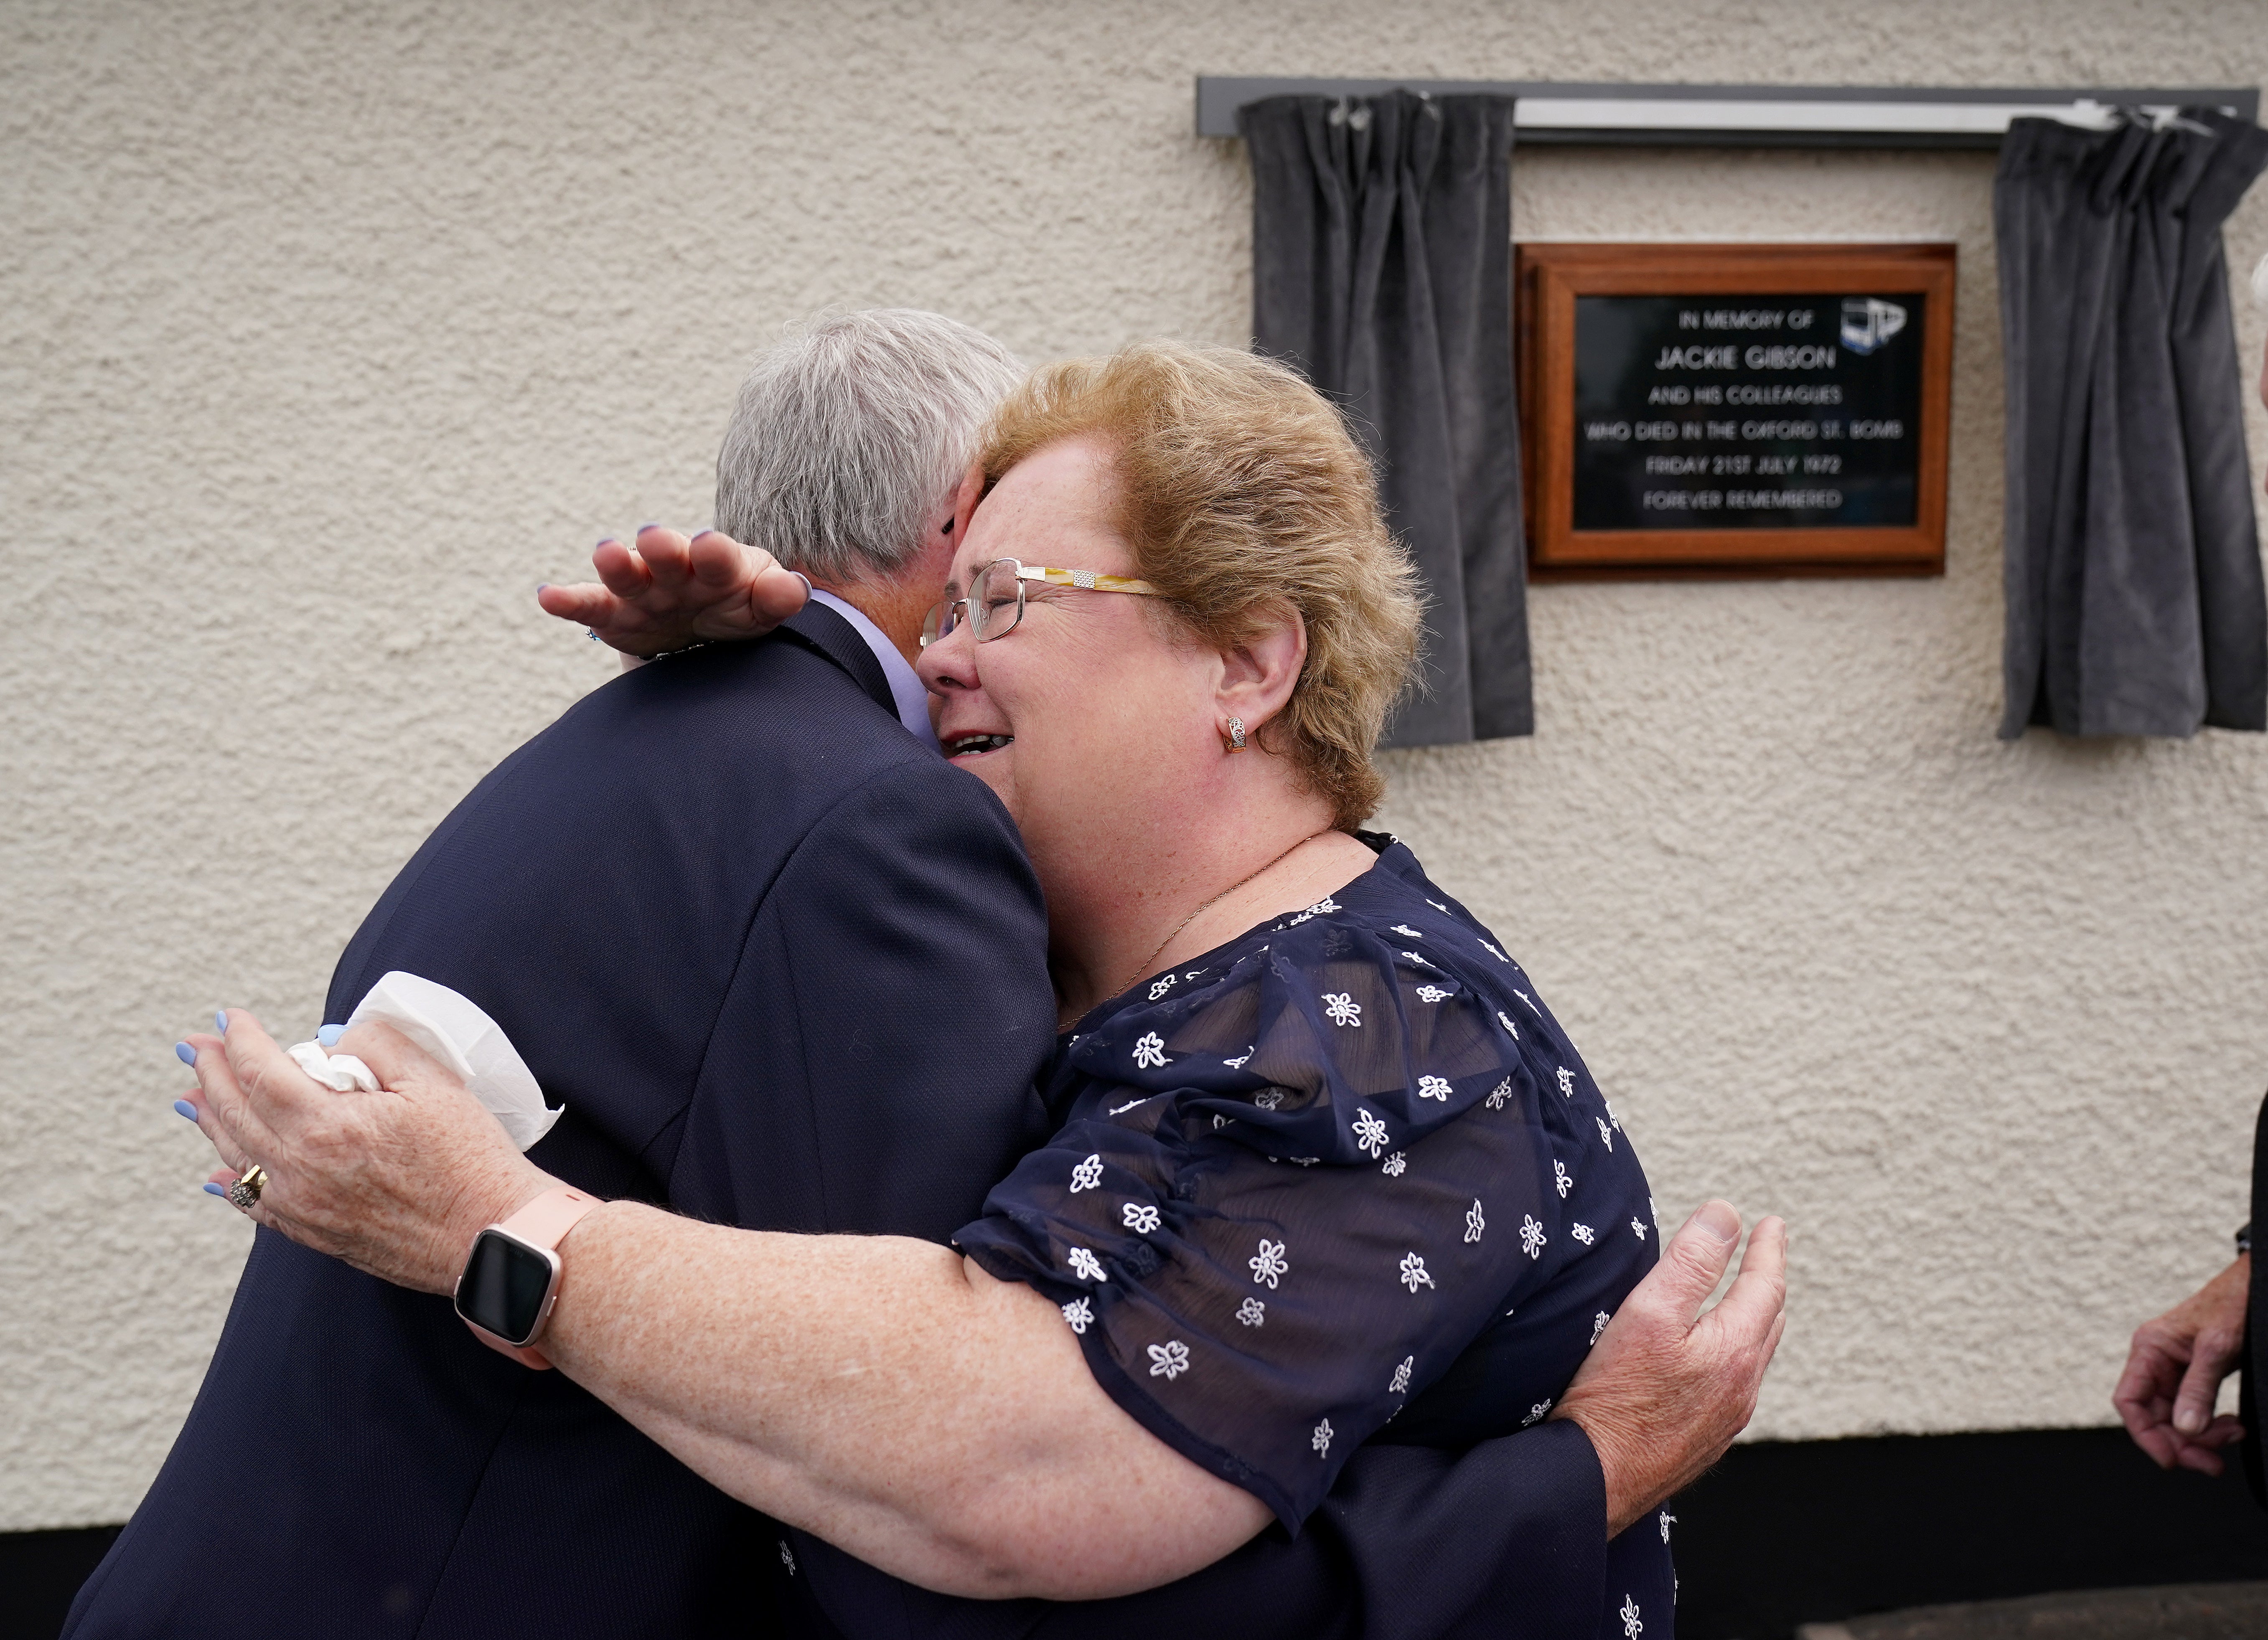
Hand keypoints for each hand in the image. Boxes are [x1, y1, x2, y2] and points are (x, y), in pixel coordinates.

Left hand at [178, 1011, 552, 1293]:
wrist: (492, 1236)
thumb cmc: (471, 1159)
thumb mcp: (434, 1083)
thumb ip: (378, 1047)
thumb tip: (332, 1039)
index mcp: (328, 1126)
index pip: (262, 1072)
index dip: (241, 1041)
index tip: (230, 1019)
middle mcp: (301, 1170)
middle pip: (237, 1113)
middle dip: (211, 1074)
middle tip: (195, 1047)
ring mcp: (303, 1207)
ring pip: (237, 1157)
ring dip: (212, 1121)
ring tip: (193, 1097)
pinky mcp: (315, 1234)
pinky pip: (255, 1206)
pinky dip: (230, 1185)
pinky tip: (217, 1175)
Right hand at [538, 525, 810, 656]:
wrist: (708, 622)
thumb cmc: (739, 604)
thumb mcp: (763, 603)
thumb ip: (778, 596)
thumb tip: (793, 588)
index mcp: (719, 565)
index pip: (721, 558)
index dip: (715, 554)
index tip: (710, 545)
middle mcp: (677, 571)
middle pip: (670, 559)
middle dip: (664, 550)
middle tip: (656, 538)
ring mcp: (643, 591)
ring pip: (627, 576)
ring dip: (617, 565)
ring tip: (606, 553)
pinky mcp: (613, 615)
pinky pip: (589, 606)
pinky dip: (568, 601)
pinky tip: (549, 596)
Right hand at [1550, 1201, 1787, 1536]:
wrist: (1596, 1479)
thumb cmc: (1615, 1399)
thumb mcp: (1649, 1313)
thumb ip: (1690, 1261)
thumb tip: (1725, 1215)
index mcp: (1734, 1350)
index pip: (1765, 1285)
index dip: (1768, 1249)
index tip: (1771, 1224)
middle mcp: (1741, 1387)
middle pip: (1769, 1321)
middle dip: (1768, 1281)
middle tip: (1765, 1253)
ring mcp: (1726, 1418)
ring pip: (1755, 1356)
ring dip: (1756, 1318)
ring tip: (1748, 1297)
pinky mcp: (1705, 1440)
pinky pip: (1736, 1384)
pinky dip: (1736, 1352)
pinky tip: (1716, 1357)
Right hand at [2114, 1255, 2249, 1474]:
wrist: (2254, 1285)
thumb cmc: (2233, 1303)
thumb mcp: (2217, 1347)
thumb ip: (2199, 1388)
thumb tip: (2185, 1428)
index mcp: (2149, 1349)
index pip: (2130, 1401)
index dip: (2145, 1435)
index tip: (2171, 1460)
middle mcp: (2156, 1361)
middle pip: (2154, 1417)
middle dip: (2183, 1443)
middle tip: (2214, 1463)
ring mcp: (2175, 1370)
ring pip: (2175, 1418)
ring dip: (2203, 1437)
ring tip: (2233, 1435)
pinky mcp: (2195, 1376)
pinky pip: (2193, 1410)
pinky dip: (2211, 1426)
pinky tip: (2231, 1426)